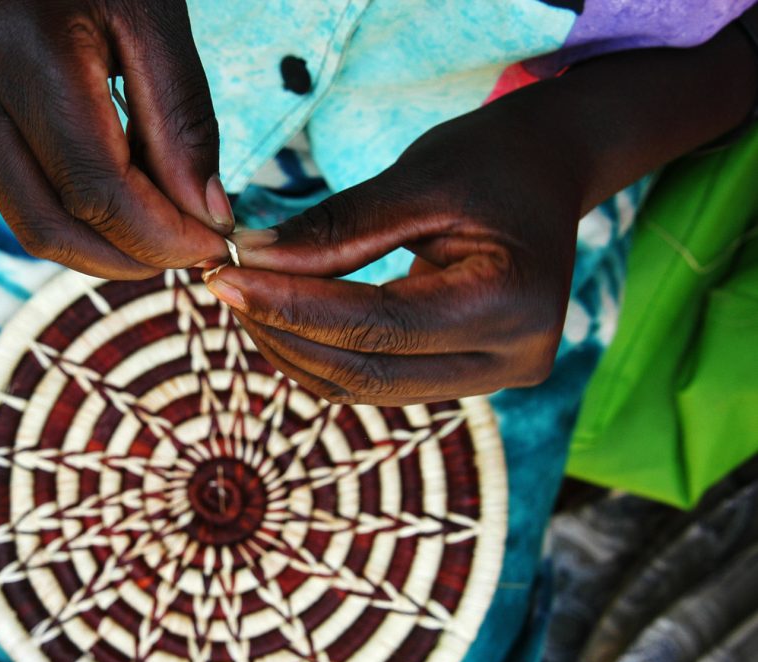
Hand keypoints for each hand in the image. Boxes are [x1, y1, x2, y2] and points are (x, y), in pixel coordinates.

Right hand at [0, 0, 231, 277]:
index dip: (160, 236)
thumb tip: (207, 217)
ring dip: (107, 249)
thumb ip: (182, 120)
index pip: (94, 190)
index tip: (215, 245)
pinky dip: (84, 220)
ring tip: (169, 234)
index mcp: (22, 55)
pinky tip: (131, 205)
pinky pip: (25, 198)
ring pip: (32, 226)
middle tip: (195, 254)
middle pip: (51, 226)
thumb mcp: (154, 17)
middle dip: (132, 258)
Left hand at [205, 105, 582, 405]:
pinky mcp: (471, 376)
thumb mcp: (419, 177)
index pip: (379, 325)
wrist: (550, 170)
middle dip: (286, 334)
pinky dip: (325, 353)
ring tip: (245, 298)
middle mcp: (514, 358)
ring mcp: (496, 377)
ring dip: (297, 350)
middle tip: (224, 287)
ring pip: (366, 389)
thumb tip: (250, 261)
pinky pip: (379, 380)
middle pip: (369, 372)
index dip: (294, 307)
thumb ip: (338, 229)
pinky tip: (282, 317)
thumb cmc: (492, 159)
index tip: (226, 277)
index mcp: (512, 302)